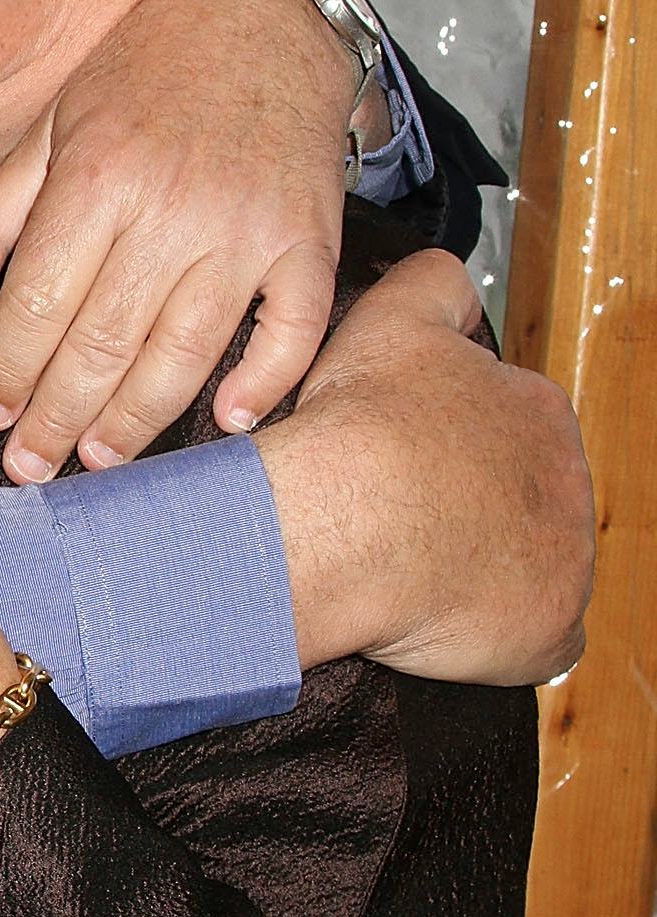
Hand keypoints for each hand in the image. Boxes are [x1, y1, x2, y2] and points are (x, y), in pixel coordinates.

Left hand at [0, 0, 353, 479]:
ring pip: (185, 352)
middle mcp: (170, 207)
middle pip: (102, 342)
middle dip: (57, 417)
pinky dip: (262, 382)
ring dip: (137, 420)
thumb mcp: (50, 126)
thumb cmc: (142, 72)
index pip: (38, 302)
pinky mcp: (309, 240)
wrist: (262, 20)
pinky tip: (225, 421)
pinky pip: (291, 330)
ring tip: (99, 459)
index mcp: (95, 175)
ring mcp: (246, 228)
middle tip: (31, 468)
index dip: (7, 370)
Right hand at [256, 253, 591, 685]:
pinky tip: (449, 626)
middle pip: (526, 498)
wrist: (349, 517)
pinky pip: (539, 638)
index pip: (512, 428)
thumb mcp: (397, 316)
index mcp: (537, 409)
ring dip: (487, 572)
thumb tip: (447, 278)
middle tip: (406, 522)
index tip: (410, 464)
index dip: (455, 448)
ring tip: (415, 577)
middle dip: (477, 511)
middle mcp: (567, 479)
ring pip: (534, 565)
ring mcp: (567, 557)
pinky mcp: (550, 626)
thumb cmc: (362, 426)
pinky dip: (500, 636)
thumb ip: (433, 284)